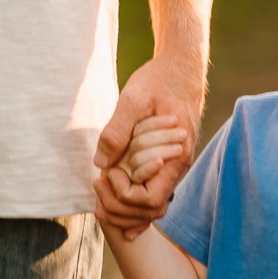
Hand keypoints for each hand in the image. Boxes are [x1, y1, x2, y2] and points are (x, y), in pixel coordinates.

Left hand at [93, 56, 204, 240]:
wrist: (181, 67)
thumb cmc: (159, 80)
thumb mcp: (134, 98)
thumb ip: (117, 131)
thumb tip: (101, 164)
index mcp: (175, 155)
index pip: (150, 200)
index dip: (124, 194)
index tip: (108, 173)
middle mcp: (178, 166)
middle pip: (151, 211)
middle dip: (119, 207)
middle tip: (97, 185)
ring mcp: (173, 165)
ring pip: (152, 207)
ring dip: (124, 208)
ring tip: (100, 192)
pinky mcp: (166, 160)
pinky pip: (153, 192)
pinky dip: (133, 202)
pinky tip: (114, 199)